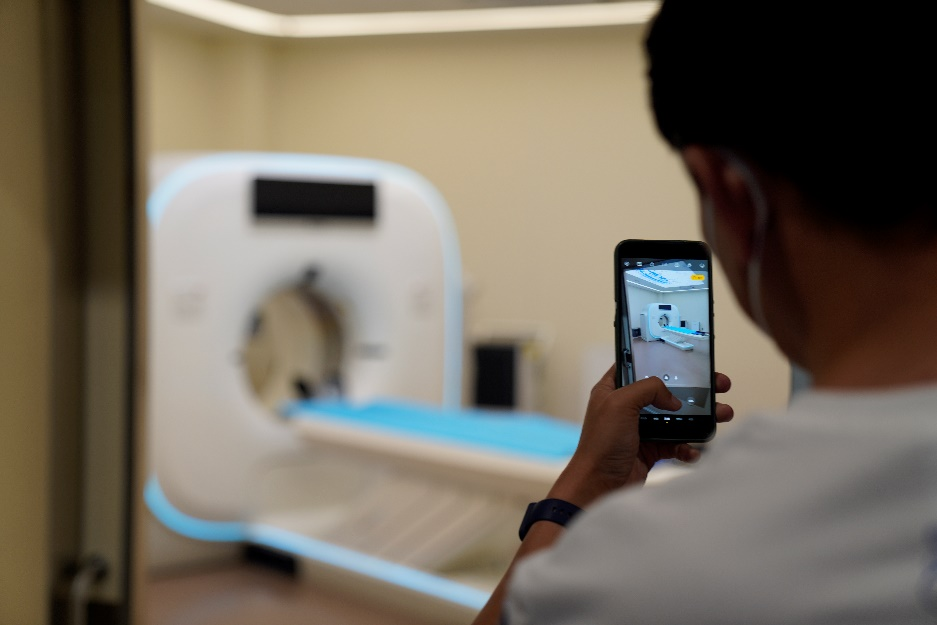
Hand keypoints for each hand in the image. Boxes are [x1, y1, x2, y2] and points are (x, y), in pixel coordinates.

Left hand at [548, 365, 733, 507]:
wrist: (599, 485)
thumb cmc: (601, 443)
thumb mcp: (620, 403)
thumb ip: (648, 389)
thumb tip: (673, 399)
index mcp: (613, 390)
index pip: (639, 366)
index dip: (662, 361)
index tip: (688, 360)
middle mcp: (627, 408)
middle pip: (666, 392)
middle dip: (694, 389)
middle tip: (718, 385)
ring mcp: (640, 430)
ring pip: (676, 418)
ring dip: (699, 417)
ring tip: (723, 414)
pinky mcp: (650, 450)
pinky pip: (676, 445)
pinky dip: (688, 446)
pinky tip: (695, 450)